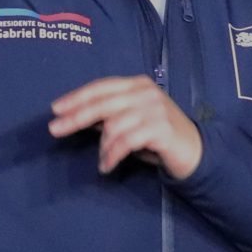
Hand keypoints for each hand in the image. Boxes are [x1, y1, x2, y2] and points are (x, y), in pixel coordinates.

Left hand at [49, 77, 202, 178]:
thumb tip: (79, 117)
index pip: (102, 87)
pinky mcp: (161, 129)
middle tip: (55, 129)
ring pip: (114, 125)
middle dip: (76, 117)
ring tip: (102, 161)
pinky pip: (126, 142)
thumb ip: (110, 116)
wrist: (195, 151)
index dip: (77, 96)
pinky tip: (107, 166)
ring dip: (103, 147)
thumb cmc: (159, 135)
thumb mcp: (133, 121)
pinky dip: (112, 155)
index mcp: (138, 84)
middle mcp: (146, 93)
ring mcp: (155, 109)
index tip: (56, 108)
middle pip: (103, 103)